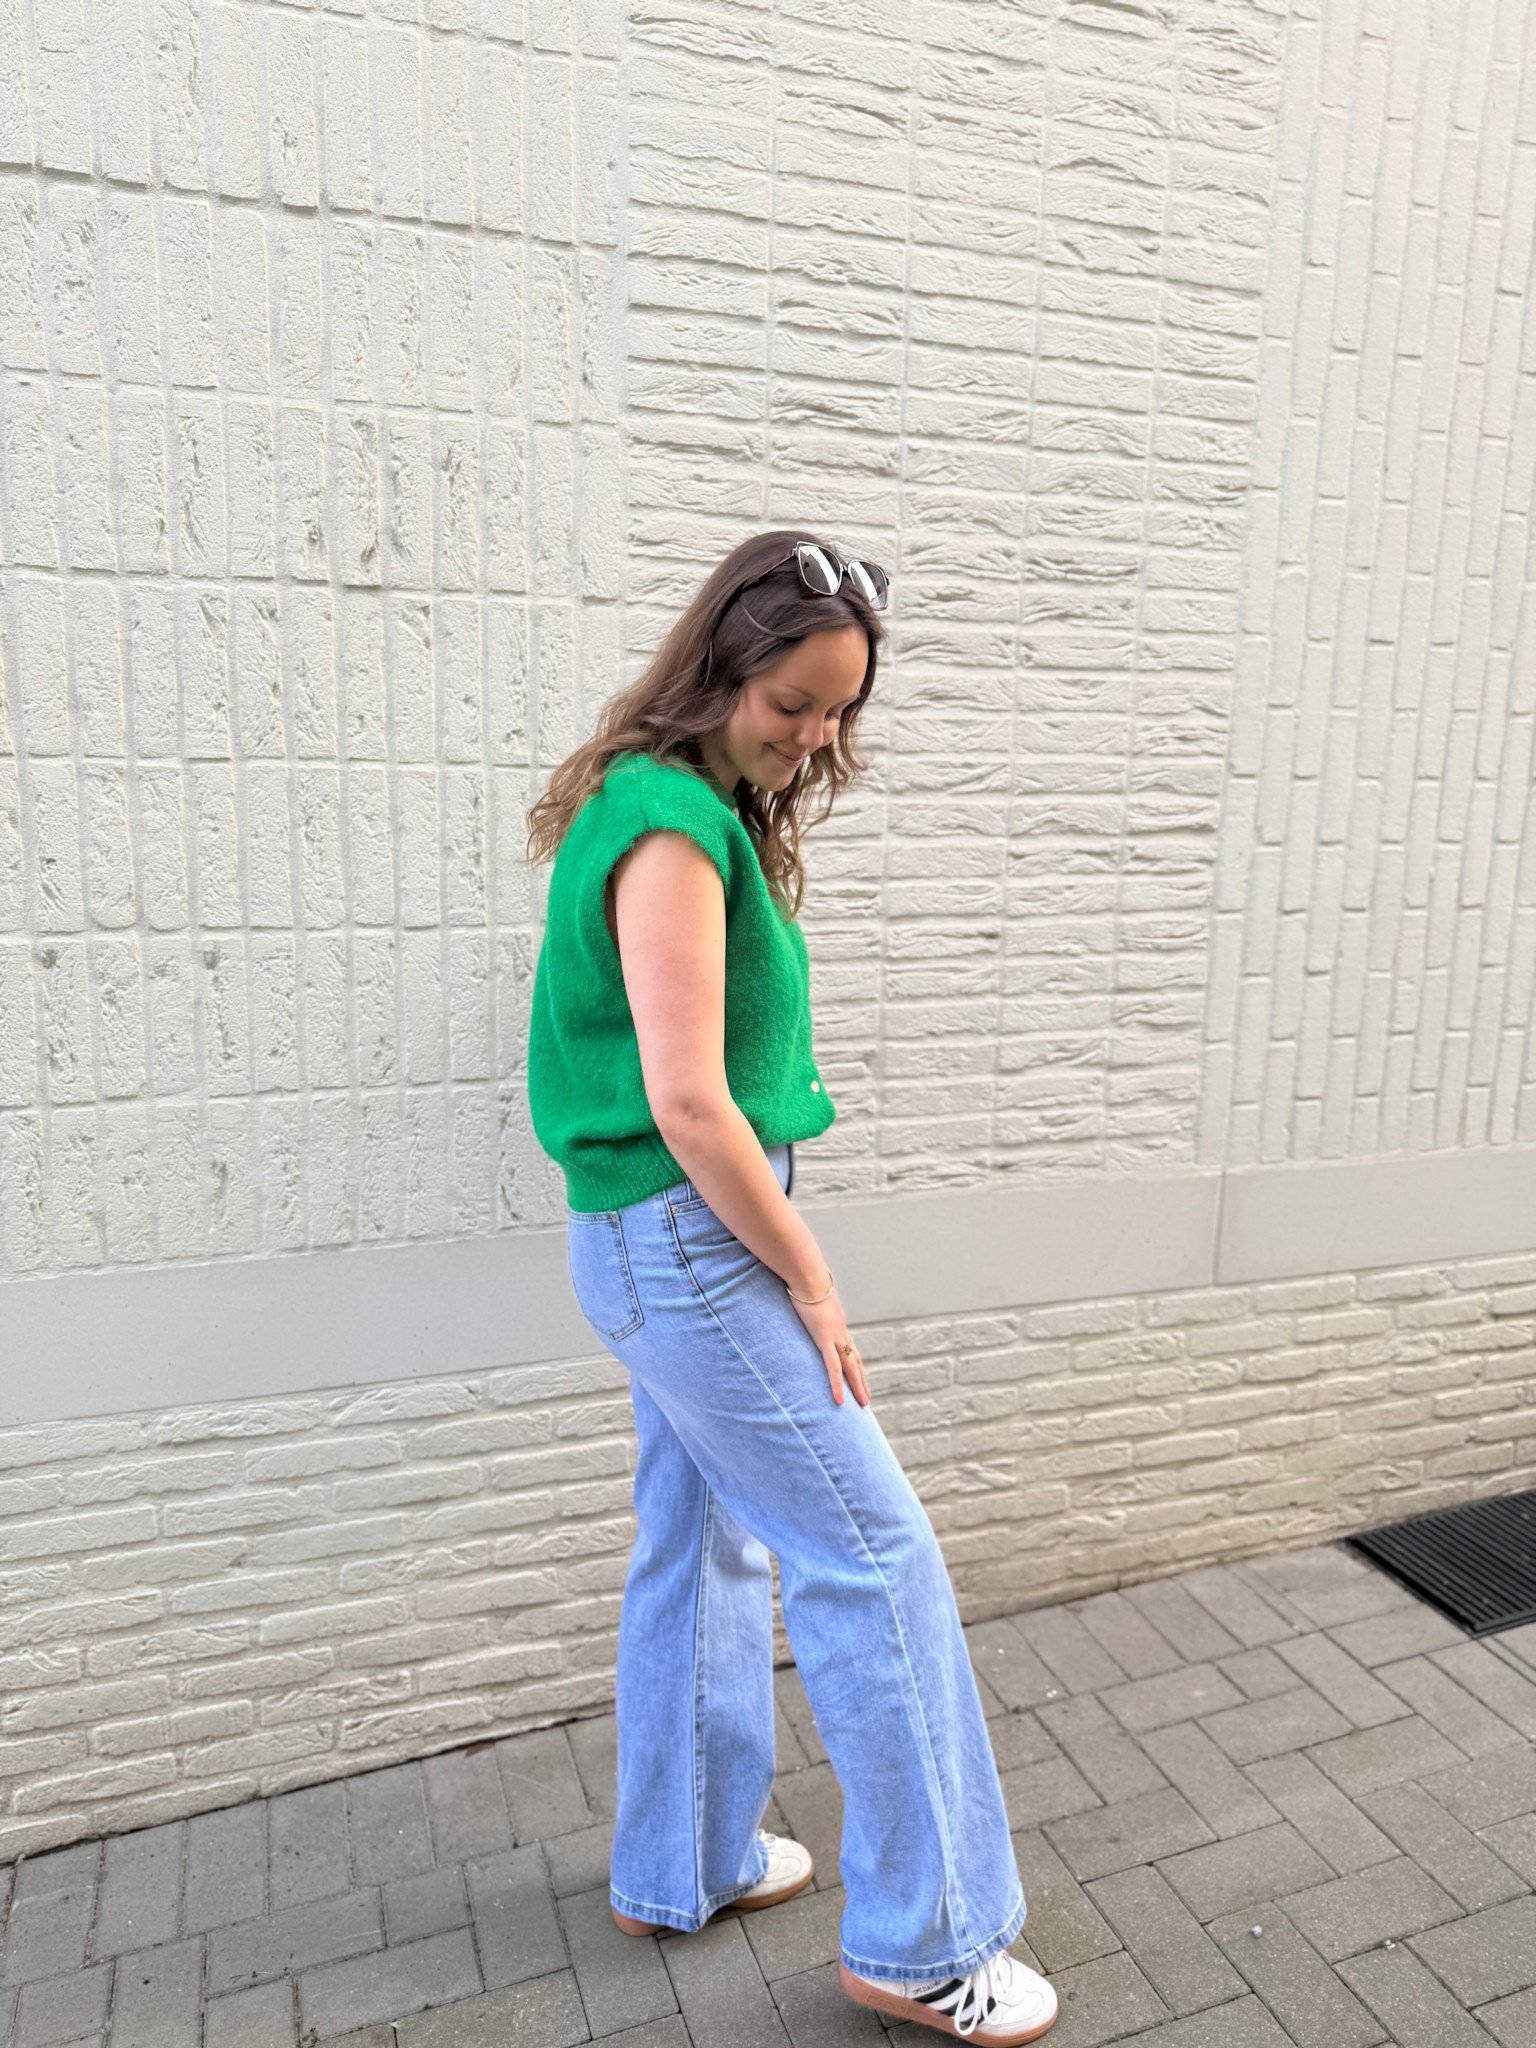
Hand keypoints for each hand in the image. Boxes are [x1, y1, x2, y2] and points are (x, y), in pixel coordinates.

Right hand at [786, 1277, 869, 1406]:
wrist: (807, 1275)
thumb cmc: (803, 1279)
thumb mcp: (805, 1292)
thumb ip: (803, 1298)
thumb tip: (793, 1294)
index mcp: (836, 1321)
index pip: (848, 1346)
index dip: (853, 1361)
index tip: (857, 1373)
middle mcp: (840, 1331)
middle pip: (854, 1360)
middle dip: (861, 1379)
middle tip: (866, 1396)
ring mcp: (834, 1336)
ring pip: (850, 1368)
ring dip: (858, 1386)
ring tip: (863, 1403)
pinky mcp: (824, 1340)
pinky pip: (833, 1368)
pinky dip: (837, 1385)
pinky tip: (840, 1400)